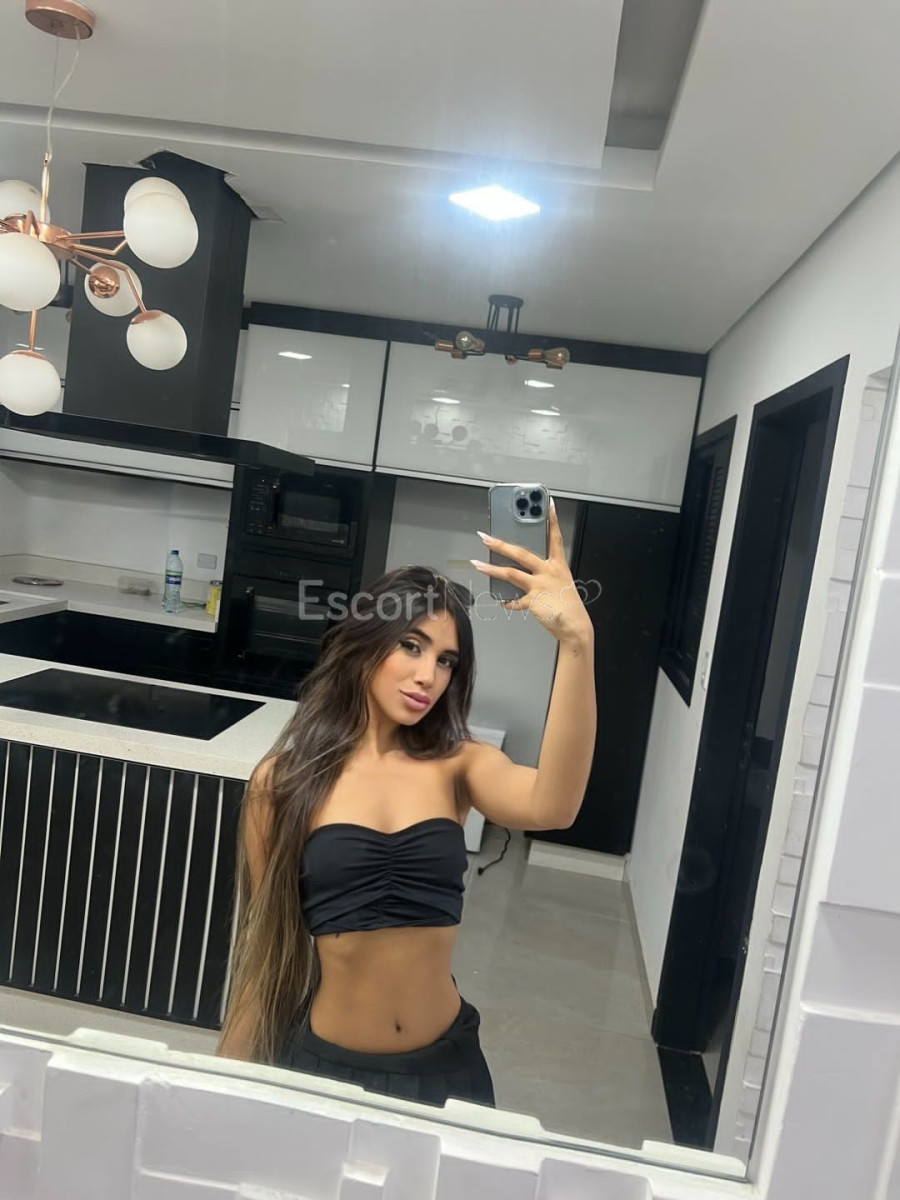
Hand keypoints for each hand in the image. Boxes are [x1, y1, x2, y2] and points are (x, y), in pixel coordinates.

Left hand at [471, 500, 593, 642]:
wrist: (575, 627)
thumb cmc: (568, 605)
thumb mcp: (561, 582)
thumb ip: (544, 572)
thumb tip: (524, 569)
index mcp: (558, 565)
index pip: (555, 538)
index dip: (552, 520)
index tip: (548, 504)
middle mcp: (548, 572)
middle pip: (521, 553)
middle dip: (500, 544)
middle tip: (485, 537)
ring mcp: (540, 586)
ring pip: (511, 573)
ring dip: (491, 568)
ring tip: (477, 563)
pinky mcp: (533, 601)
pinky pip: (514, 601)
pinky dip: (506, 601)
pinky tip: (501, 601)